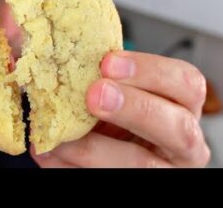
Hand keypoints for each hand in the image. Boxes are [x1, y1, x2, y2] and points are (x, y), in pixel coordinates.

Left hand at [31, 51, 209, 167]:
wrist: (103, 147)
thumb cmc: (112, 112)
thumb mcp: (116, 90)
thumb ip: (105, 78)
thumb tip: (63, 57)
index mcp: (181, 105)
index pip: (186, 83)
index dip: (150, 70)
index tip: (108, 63)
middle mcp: (182, 140)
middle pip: (178, 126)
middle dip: (135, 108)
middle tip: (94, 96)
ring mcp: (163, 168)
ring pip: (141, 163)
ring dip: (94, 148)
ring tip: (59, 138)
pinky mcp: (137, 181)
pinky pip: (107, 176)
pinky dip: (75, 165)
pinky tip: (53, 152)